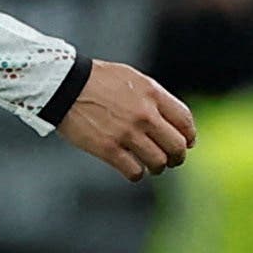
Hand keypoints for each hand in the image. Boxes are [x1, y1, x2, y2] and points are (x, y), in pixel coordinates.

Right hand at [56, 60, 195, 182]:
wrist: (64, 84)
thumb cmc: (97, 79)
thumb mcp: (131, 78)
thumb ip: (153, 97)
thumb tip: (172, 121)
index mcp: (151, 94)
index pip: (185, 121)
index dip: (189, 136)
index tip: (185, 143)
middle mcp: (144, 114)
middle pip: (177, 146)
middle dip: (177, 156)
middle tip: (171, 159)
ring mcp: (127, 133)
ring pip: (159, 162)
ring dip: (157, 167)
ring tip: (150, 165)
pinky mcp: (109, 149)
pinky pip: (135, 172)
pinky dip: (136, 174)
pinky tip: (131, 168)